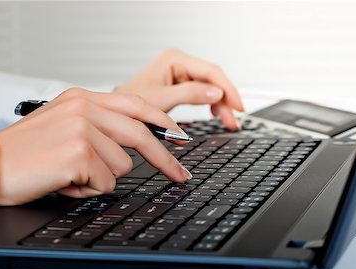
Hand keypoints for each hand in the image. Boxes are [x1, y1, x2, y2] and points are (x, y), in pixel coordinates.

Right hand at [0, 88, 191, 205]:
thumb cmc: (26, 150)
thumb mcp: (63, 123)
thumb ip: (98, 124)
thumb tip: (135, 140)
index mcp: (82, 98)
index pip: (136, 105)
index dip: (163, 123)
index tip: (181, 137)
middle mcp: (84, 109)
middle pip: (141, 135)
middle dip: (165, 160)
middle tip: (180, 176)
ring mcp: (81, 130)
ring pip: (122, 166)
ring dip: (102, 178)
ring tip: (72, 174)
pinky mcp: (78, 154)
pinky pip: (105, 183)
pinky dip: (88, 190)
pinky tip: (65, 182)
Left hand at [115, 48, 244, 129]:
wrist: (117, 112)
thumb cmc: (129, 104)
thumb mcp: (162, 100)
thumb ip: (190, 94)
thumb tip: (216, 93)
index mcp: (174, 59)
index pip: (210, 71)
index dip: (227, 89)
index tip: (237, 106)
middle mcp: (178, 63)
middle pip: (212, 79)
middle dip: (225, 100)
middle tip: (233, 121)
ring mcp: (179, 73)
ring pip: (209, 87)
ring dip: (220, 104)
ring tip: (227, 121)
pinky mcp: (179, 84)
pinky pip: (201, 92)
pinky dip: (210, 104)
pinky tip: (216, 113)